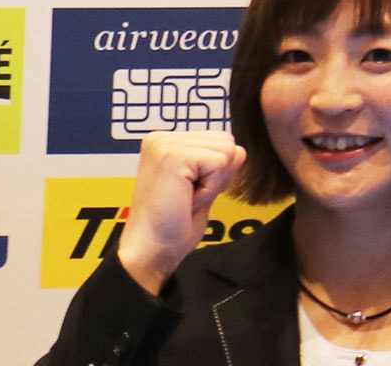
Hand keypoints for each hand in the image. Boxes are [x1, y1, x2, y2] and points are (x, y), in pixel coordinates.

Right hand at [117, 131, 246, 294]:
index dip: (216, 173)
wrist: (151, 252)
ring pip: (225, 151)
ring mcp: (164, 144)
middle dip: (216, 176)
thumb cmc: (171, 228)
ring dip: (212, 183)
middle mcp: (162, 139)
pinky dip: (210, 188)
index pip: (219, 140)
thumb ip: (220, 168)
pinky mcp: (172, 155)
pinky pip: (219, 163)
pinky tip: (185, 200)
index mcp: (166, 143)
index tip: (189, 193)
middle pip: (226, 142)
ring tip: (184, 198)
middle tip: (187, 197)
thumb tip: (239, 150)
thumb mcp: (205, 190)